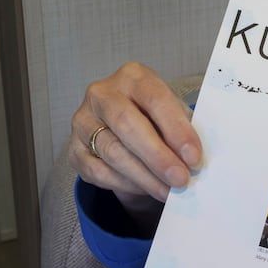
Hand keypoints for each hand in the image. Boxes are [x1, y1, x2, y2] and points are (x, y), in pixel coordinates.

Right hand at [69, 62, 201, 218]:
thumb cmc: (154, 116)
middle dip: (158, 156)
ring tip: (168, 191)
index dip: (176, 129)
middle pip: (127, 125)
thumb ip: (181, 128)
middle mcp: (102, 94)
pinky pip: (99, 172)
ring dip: (145, 176)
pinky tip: (147, 188)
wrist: (120, 126)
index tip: (194, 157)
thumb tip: (192, 159)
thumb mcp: (171, 112)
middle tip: (181, 179)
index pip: (155, 99)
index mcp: (132, 76)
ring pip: (113, 152)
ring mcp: (83, 121)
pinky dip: (126, 184)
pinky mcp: (74, 150)